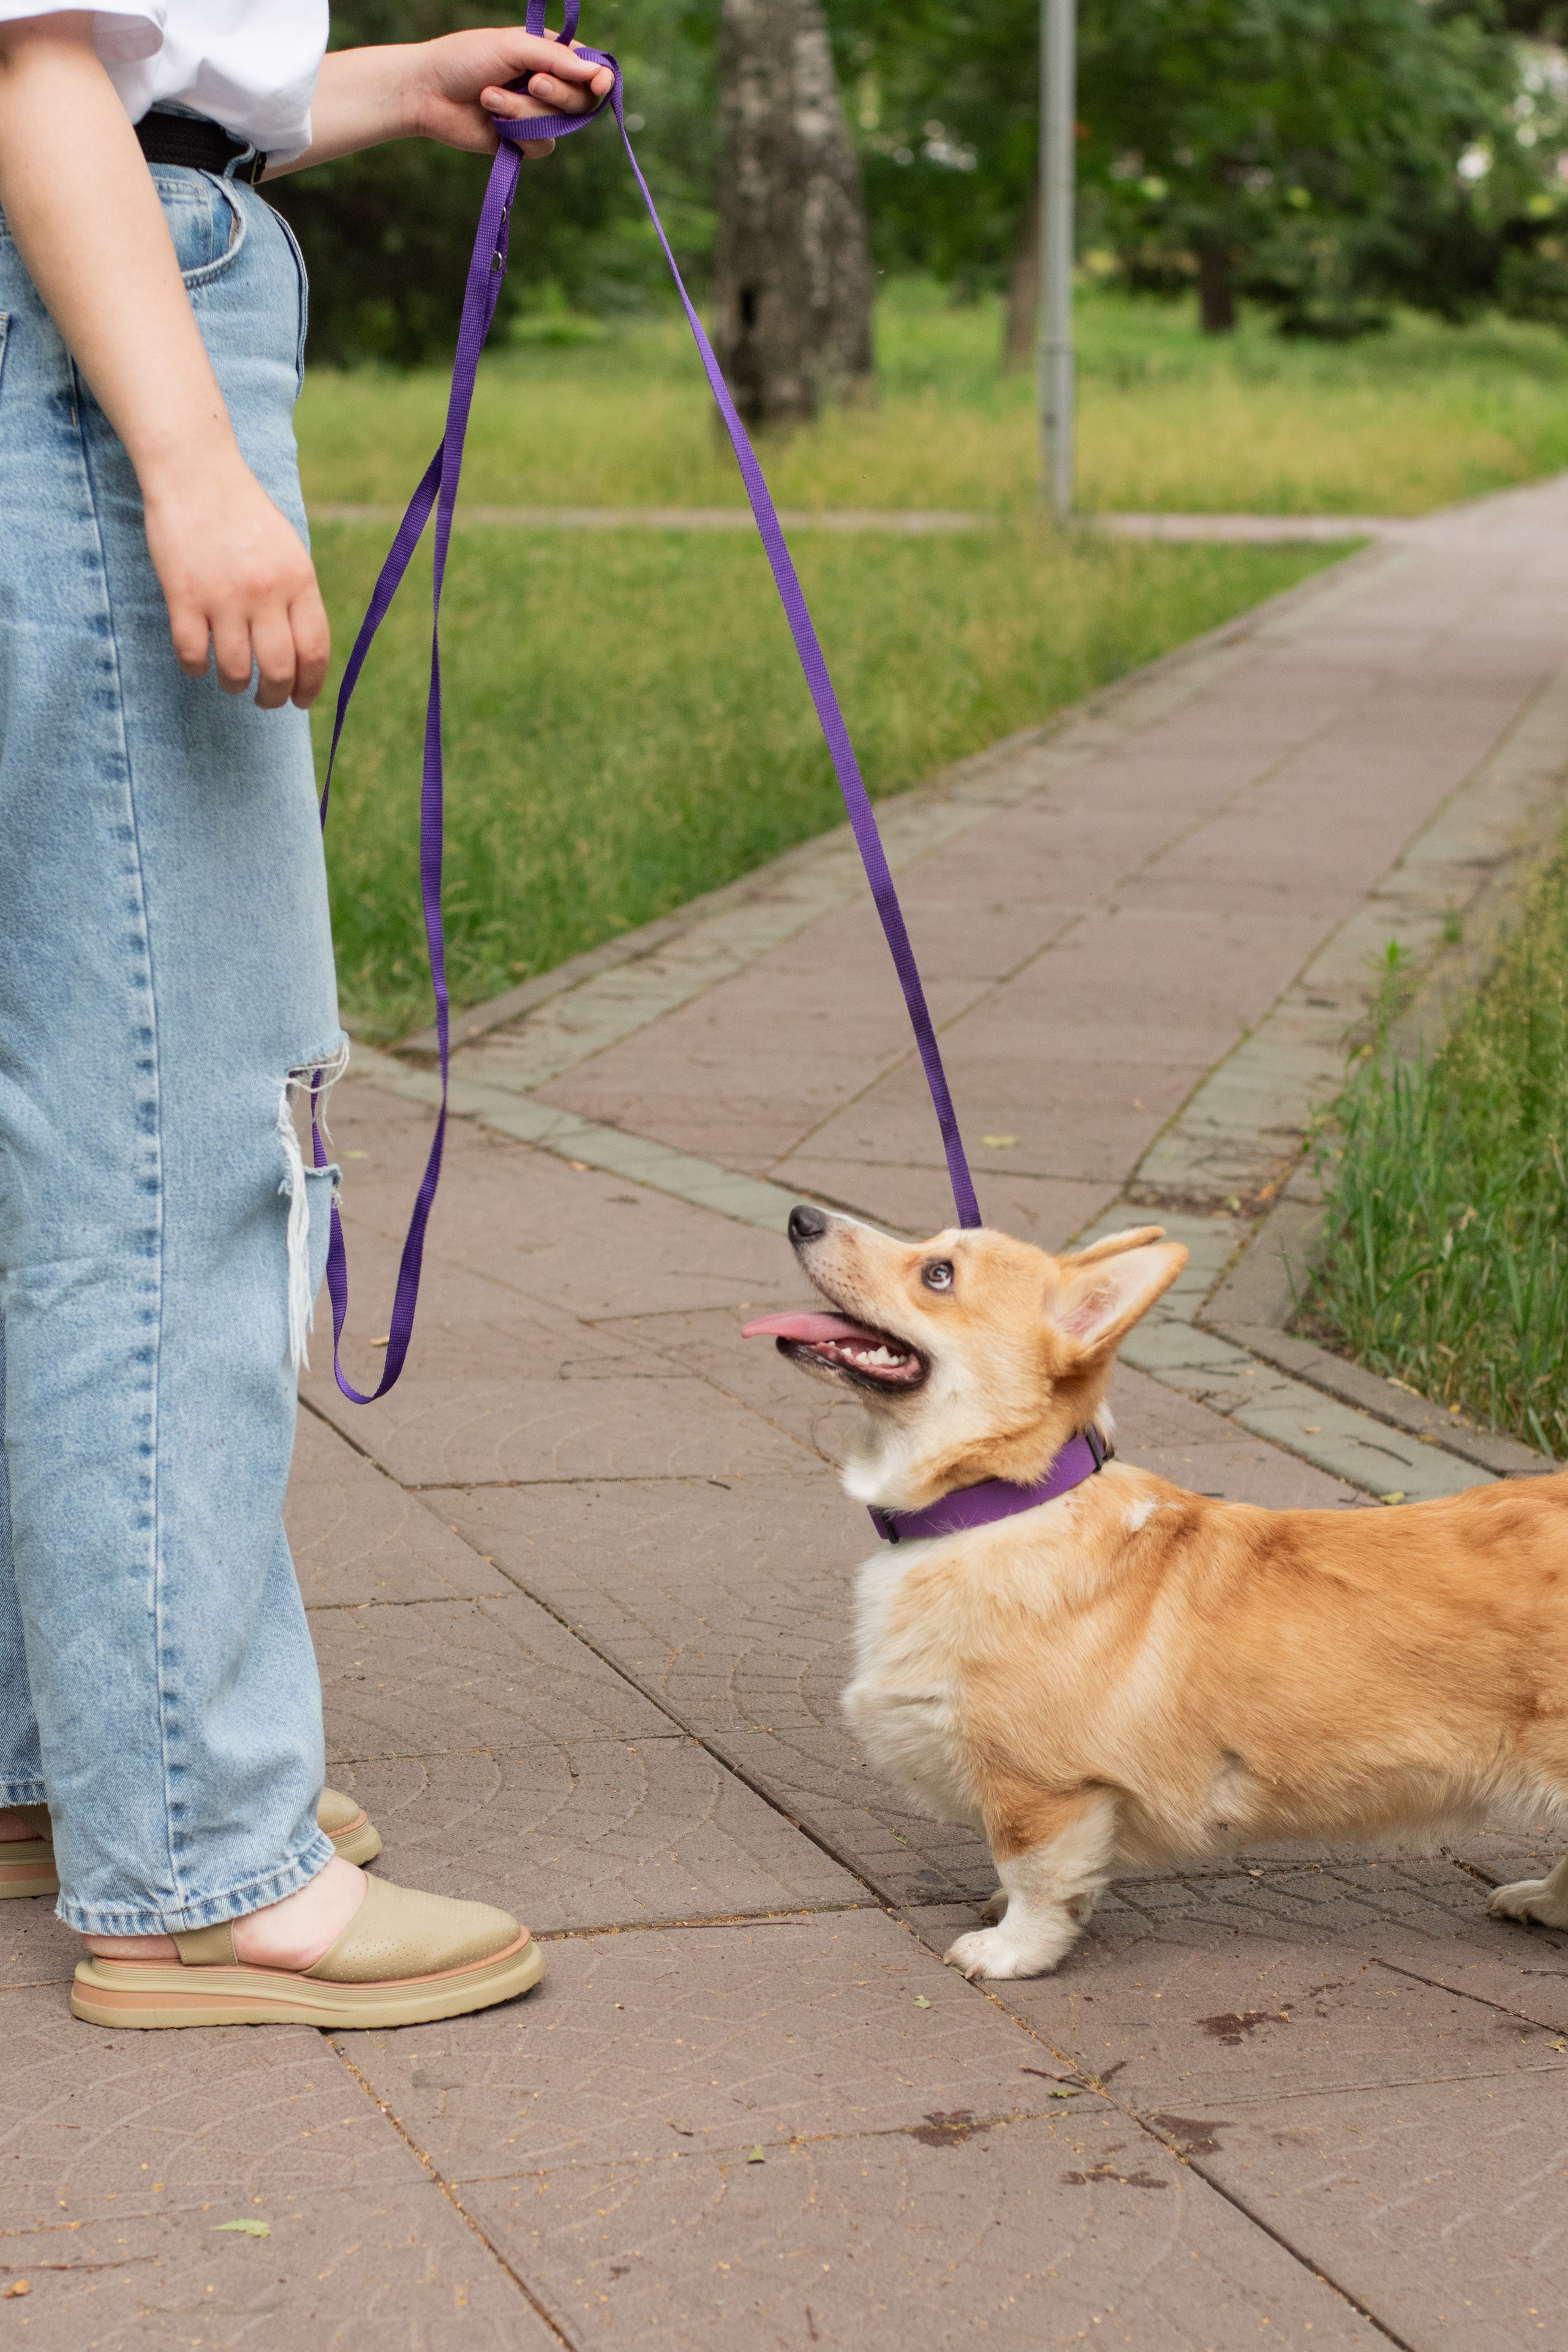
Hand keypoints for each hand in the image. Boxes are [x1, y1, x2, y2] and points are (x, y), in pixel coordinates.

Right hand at [141, 452, 330, 709]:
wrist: (196, 472)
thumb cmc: (244, 515)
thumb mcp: (288, 552)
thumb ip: (297, 599)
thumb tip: (304, 656)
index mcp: (299, 581)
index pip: (315, 650)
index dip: (311, 685)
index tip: (302, 700)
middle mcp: (266, 592)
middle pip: (279, 669)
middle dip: (275, 697)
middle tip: (266, 700)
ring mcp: (224, 595)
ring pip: (235, 670)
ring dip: (235, 686)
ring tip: (233, 682)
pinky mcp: (183, 595)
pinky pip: (192, 655)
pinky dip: (196, 669)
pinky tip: (198, 664)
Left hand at [410, 27, 614, 159]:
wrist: (427, 92)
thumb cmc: (464, 59)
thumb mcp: (512, 47)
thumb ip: (556, 59)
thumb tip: (599, 75)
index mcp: (547, 54)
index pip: (588, 68)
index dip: (598, 77)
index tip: (599, 82)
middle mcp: (546, 84)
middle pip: (581, 100)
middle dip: (557, 93)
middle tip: (532, 82)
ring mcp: (535, 115)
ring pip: (558, 125)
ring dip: (524, 111)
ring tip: (490, 96)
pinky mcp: (522, 141)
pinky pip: (542, 145)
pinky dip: (518, 133)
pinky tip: (493, 119)